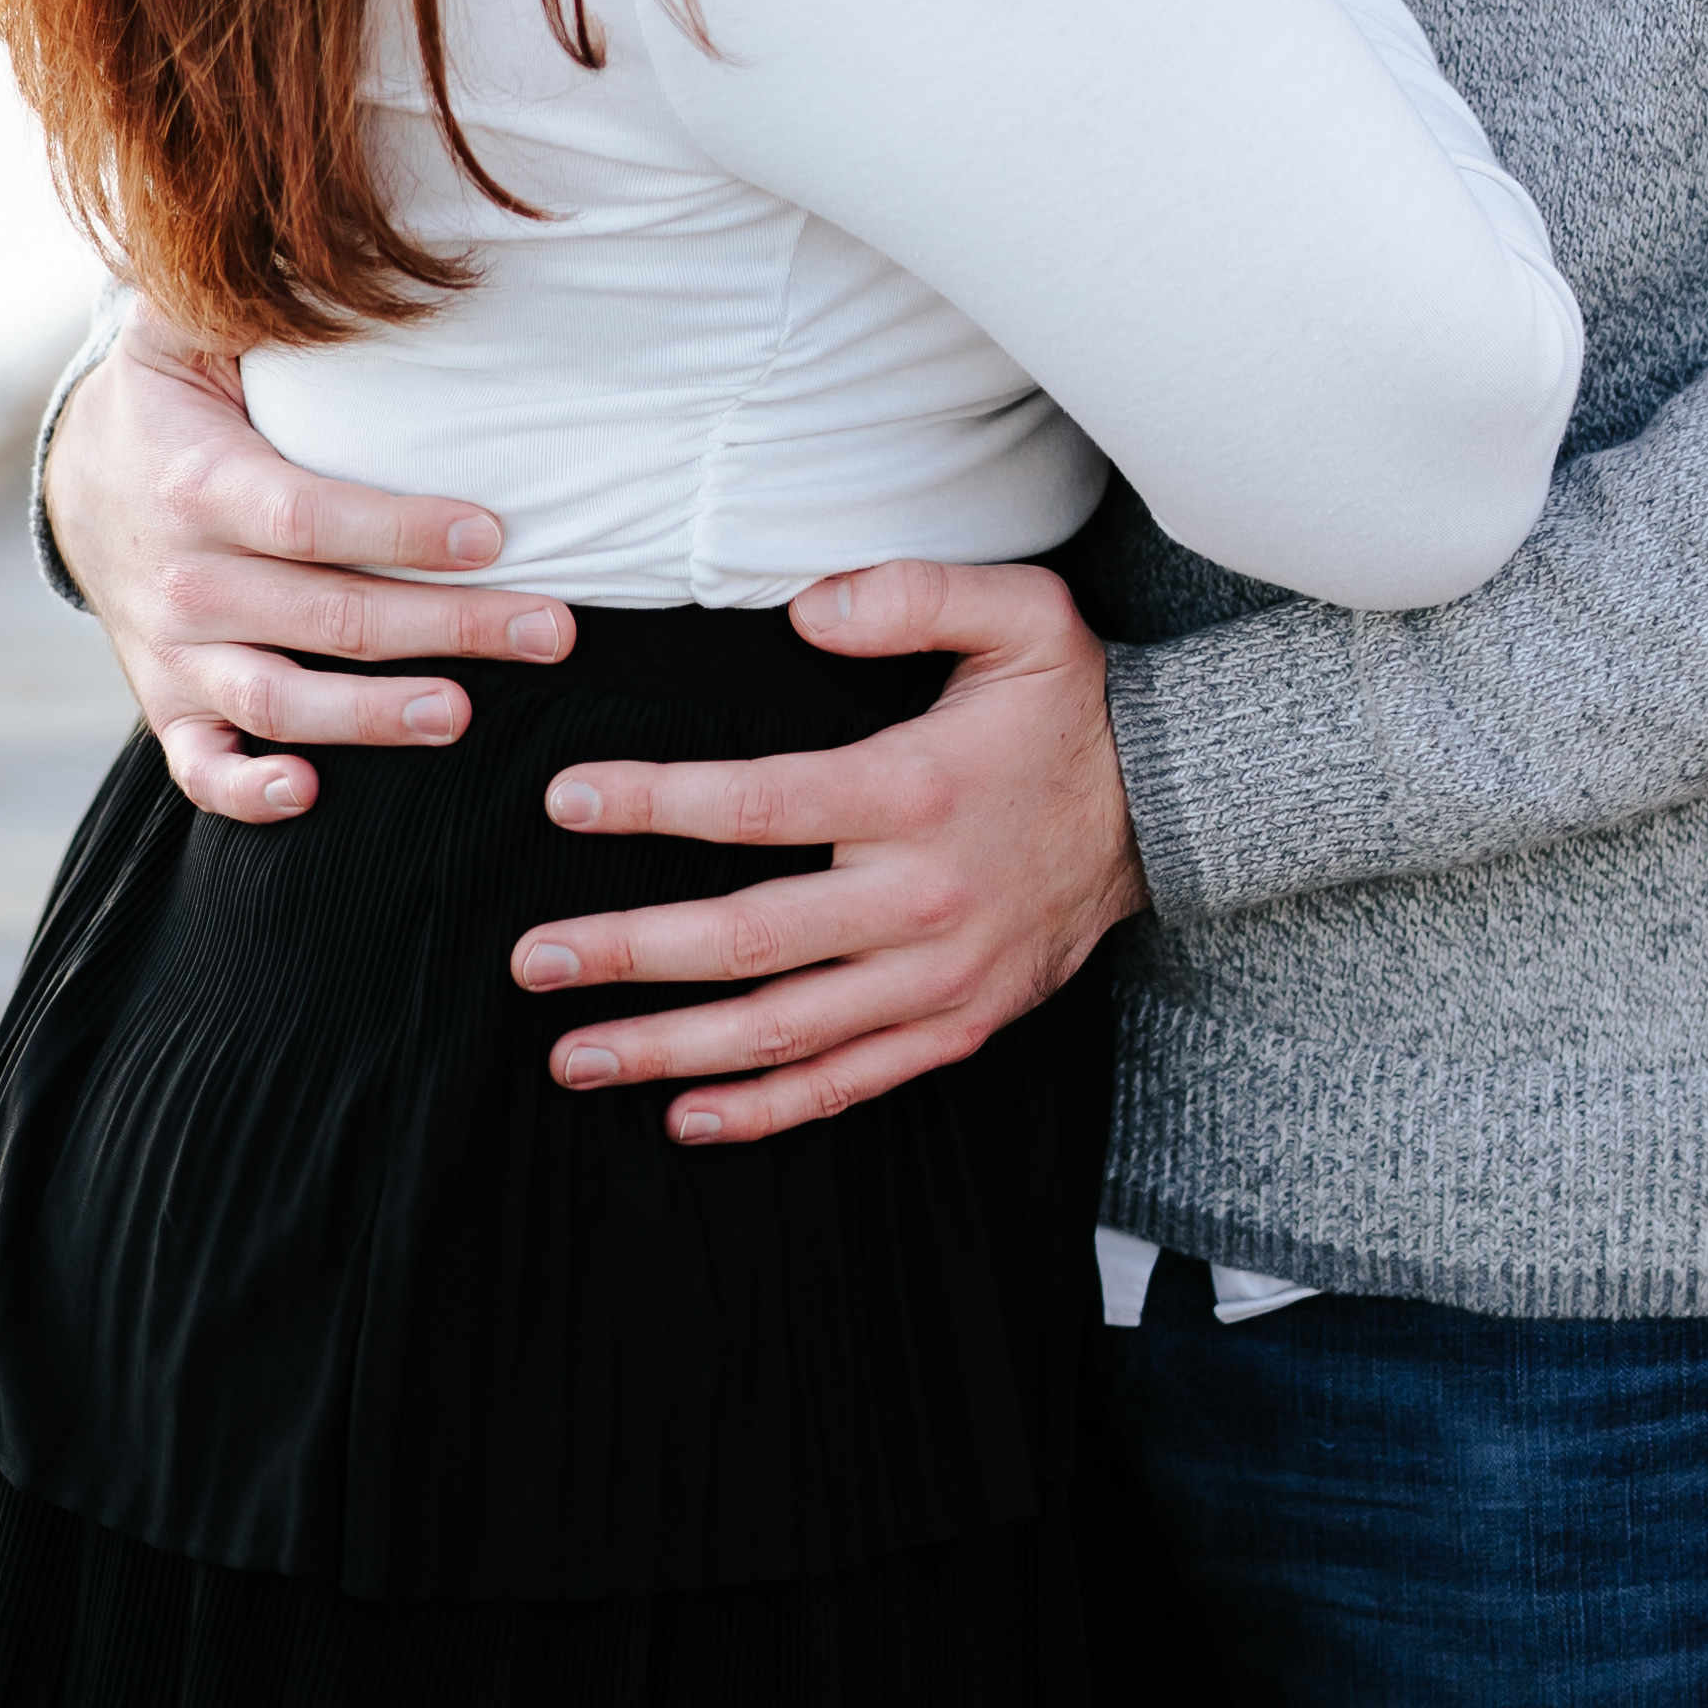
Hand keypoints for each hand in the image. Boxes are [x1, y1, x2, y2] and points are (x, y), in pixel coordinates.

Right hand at [45, 311, 578, 820]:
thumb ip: (251, 292)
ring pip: (278, 703)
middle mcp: (187, 578)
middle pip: (327, 618)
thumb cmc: (174, 393)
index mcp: (201, 484)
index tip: (496, 533)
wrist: (78, 478)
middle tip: (551, 631)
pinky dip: (246, 792)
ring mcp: (174, 651)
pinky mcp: (168, 703)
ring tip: (463, 716)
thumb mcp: (188, 326)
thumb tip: (330, 235)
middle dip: (448, 628)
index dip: (401, 533)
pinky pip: (201, 767)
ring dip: (372, 718)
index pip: (312, 518)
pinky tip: (311, 796)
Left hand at [509, 555, 1147, 1144]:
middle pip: (751, 940)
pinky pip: (849, 1084)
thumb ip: (911, 593)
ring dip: (670, 1050)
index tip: (565, 801)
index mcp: (917, 792)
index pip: (761, 805)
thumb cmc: (1075, 704)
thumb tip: (804, 607)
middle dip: (629, 954)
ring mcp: (939, 977)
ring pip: (785, 1030)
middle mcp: (921, 898)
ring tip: (572, 1055)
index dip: (654, 804)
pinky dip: (766, 1110)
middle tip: (534, 961)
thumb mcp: (1022, 613)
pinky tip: (684, 1114)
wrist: (1173, 808)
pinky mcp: (958, 1025)